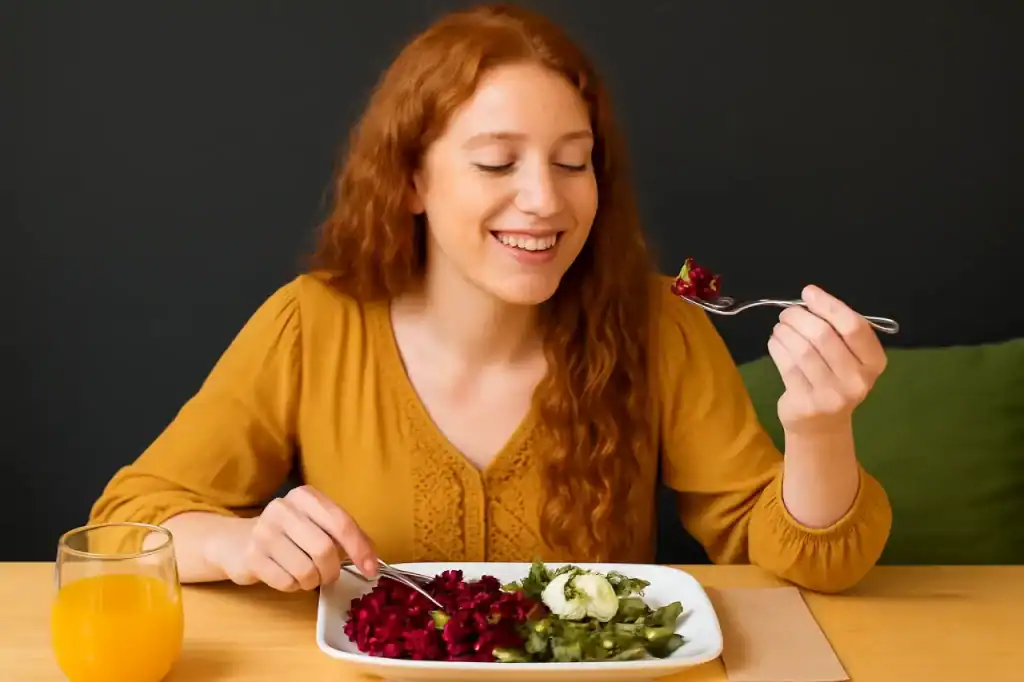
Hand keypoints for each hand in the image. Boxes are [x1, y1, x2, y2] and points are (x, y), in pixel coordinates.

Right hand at [208, 485, 377, 591]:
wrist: (238, 542)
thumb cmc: (289, 534)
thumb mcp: (318, 524)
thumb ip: (347, 536)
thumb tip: (373, 562)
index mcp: (305, 496)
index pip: (341, 523)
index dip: (360, 549)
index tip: (371, 570)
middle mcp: (283, 509)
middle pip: (325, 550)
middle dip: (332, 570)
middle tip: (329, 575)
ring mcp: (264, 532)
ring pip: (306, 570)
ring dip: (312, 581)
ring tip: (306, 575)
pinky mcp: (251, 557)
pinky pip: (287, 582)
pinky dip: (294, 586)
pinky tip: (287, 576)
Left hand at [767, 285, 887, 434]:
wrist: (821, 423)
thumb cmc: (834, 378)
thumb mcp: (848, 355)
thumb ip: (837, 328)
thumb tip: (810, 297)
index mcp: (874, 362)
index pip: (853, 326)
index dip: (829, 305)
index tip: (809, 292)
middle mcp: (858, 380)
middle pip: (823, 335)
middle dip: (799, 317)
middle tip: (787, 313)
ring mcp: (833, 395)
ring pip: (802, 350)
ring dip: (785, 332)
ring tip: (780, 327)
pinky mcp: (807, 403)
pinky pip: (787, 366)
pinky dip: (777, 348)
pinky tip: (775, 343)